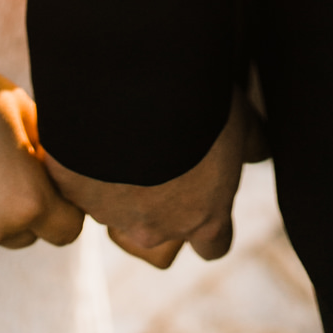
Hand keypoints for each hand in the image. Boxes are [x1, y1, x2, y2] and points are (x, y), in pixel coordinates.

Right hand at [43, 83, 262, 268]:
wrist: (138, 88)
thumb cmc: (200, 104)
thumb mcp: (239, 120)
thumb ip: (249, 144)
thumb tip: (260, 150)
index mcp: (203, 218)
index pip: (213, 244)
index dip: (211, 222)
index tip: (206, 195)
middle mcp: (156, 228)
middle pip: (158, 243)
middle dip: (157, 212)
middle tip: (156, 167)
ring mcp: (110, 213)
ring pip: (112, 217)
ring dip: (115, 193)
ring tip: (118, 148)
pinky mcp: (72, 188)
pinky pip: (75, 181)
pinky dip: (80, 160)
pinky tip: (89, 126)